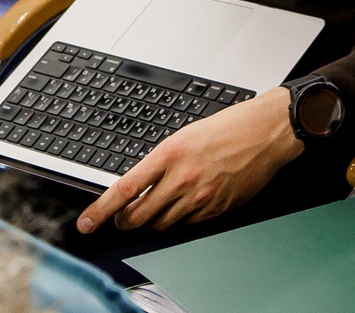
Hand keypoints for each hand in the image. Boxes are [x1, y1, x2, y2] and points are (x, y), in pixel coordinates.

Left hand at [79, 87, 300, 234]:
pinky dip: (177, 220)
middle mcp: (182, 179)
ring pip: (160, 225)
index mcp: (170, 154)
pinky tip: (183, 206)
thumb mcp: (185, 136)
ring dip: (150, 222)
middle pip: (137, 216)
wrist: (267, 132)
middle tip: (122, 218)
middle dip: (124, 221)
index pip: (124, 190)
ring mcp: (200, 198)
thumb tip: (139, 186)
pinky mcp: (216, 210)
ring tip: (154, 209)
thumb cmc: (229, 127)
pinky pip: (186, 225)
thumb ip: (161, 162)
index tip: (87, 222)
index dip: (100, 211)